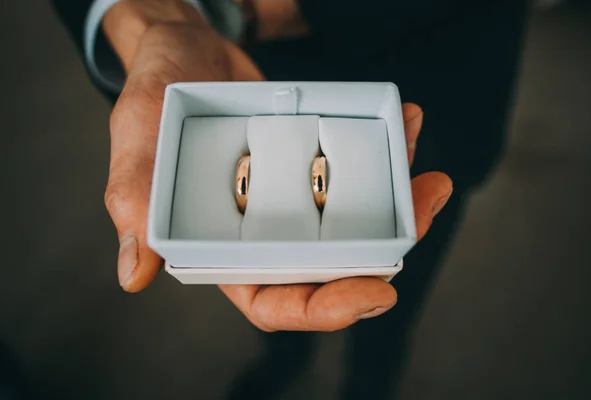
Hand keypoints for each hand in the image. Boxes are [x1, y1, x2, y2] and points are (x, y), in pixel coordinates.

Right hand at [103, 2, 452, 331]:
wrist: (186, 51)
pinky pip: (355, 176)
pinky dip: (387, 157)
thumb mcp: (138, 140)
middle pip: (333, 269)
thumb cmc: (154, 96)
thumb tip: (134, 275)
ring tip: (429, 177)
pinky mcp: (311, 167)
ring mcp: (292, 202)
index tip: (377, 292)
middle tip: (424, 207)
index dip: (325, 309)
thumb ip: (135, 200)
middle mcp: (264, 234)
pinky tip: (408, 127)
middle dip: (386, 254)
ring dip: (399, 208)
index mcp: (223, 249)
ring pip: (355, 227)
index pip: (277, 300)